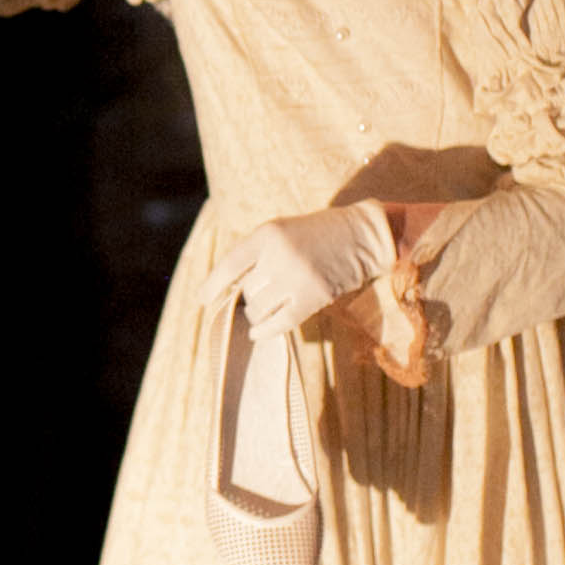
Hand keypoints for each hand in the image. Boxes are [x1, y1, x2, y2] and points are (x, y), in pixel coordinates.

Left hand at [202, 202, 397, 342]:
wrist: (363, 236)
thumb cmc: (317, 235)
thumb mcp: (283, 231)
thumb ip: (257, 254)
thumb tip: (228, 290)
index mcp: (268, 234)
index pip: (230, 264)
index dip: (213, 285)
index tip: (202, 299)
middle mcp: (279, 255)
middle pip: (246, 290)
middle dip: (247, 298)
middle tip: (255, 297)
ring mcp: (297, 277)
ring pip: (259, 308)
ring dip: (256, 314)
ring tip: (261, 310)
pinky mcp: (314, 296)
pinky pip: (280, 322)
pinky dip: (264, 331)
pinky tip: (257, 333)